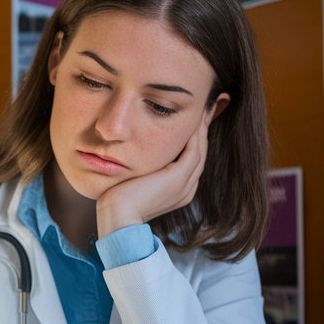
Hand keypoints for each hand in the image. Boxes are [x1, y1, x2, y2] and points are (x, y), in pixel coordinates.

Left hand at [95, 117, 209, 238]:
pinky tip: (192, 117)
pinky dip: (195, 133)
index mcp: (179, 191)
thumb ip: (144, 168)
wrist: (117, 218)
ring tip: (202, 106)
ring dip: (201, 127)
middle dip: (203, 129)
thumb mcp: (135, 180)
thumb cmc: (119, 200)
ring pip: (199, 150)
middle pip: (200, 153)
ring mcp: (185, 185)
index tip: (194, 117)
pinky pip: (193, 150)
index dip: (194, 138)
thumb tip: (136, 151)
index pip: (190, 159)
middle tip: (206, 106)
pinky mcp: (179, 178)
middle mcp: (186, 189)